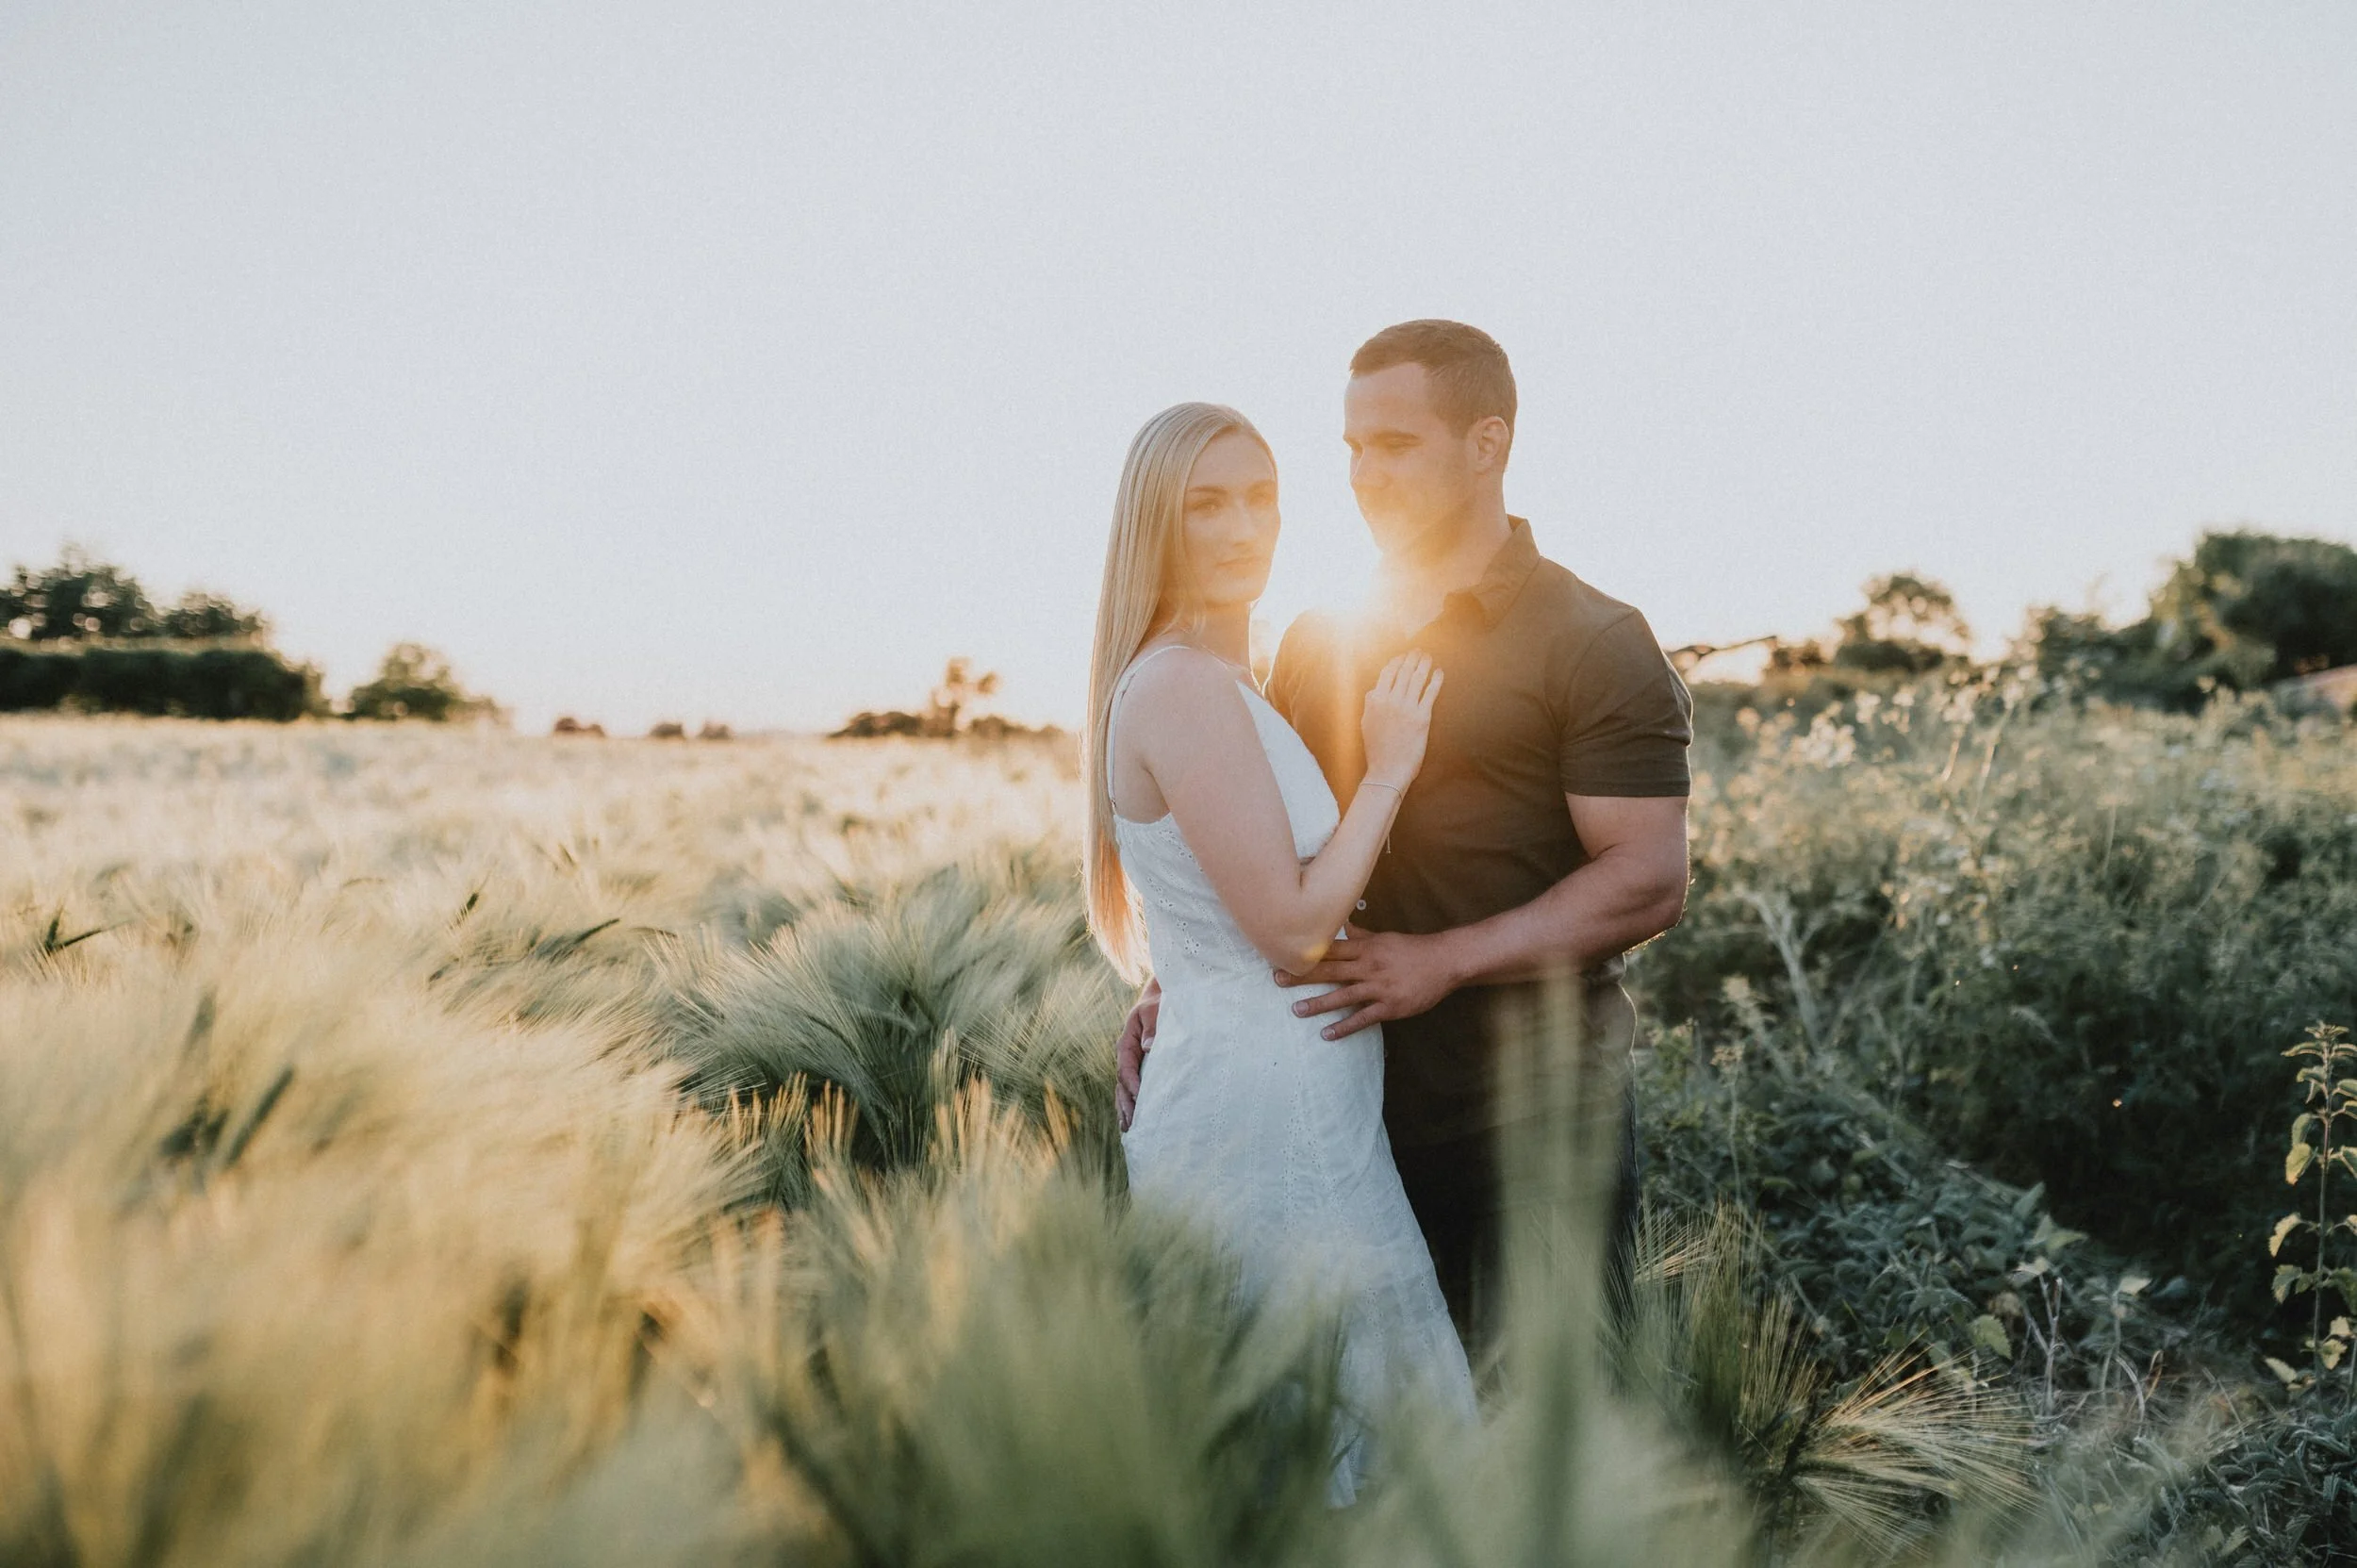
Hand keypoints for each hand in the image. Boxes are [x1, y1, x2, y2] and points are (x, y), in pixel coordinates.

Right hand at [1115, 978, 1160, 1130]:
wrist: (1160, 1000)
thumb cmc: (1160, 1004)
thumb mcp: (1155, 1010)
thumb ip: (1153, 1026)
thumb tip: (1148, 1047)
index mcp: (1127, 1043)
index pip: (1126, 1068)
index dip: (1132, 1084)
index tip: (1141, 1099)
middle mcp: (1126, 1056)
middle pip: (1121, 1084)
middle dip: (1126, 1105)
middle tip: (1132, 1124)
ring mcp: (1131, 1064)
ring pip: (1123, 1090)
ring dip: (1125, 1109)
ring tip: (1128, 1129)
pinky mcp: (1140, 1069)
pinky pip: (1132, 1089)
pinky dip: (1131, 1104)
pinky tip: (1134, 1120)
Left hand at [1273, 925, 1458, 1039]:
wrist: (1444, 962)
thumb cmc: (1412, 949)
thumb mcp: (1384, 938)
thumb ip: (1360, 935)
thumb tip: (1340, 924)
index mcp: (1366, 948)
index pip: (1330, 950)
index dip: (1307, 953)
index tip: (1284, 955)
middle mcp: (1369, 966)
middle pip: (1330, 971)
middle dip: (1302, 976)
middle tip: (1278, 980)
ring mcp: (1379, 987)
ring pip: (1343, 996)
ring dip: (1318, 1004)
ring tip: (1296, 1010)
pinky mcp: (1390, 1006)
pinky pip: (1363, 1018)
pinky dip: (1344, 1027)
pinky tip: (1327, 1034)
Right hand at [1359, 652, 1441, 790]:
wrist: (1387, 770)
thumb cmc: (1376, 750)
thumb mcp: (1366, 723)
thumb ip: (1370, 704)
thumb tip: (1375, 690)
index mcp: (1375, 700)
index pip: (1387, 673)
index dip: (1396, 661)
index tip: (1402, 655)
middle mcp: (1390, 701)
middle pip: (1404, 672)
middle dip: (1412, 658)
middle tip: (1419, 651)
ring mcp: (1407, 708)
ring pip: (1417, 679)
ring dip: (1424, 664)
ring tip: (1428, 657)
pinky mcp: (1422, 718)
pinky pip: (1430, 693)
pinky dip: (1436, 680)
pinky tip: (1439, 672)